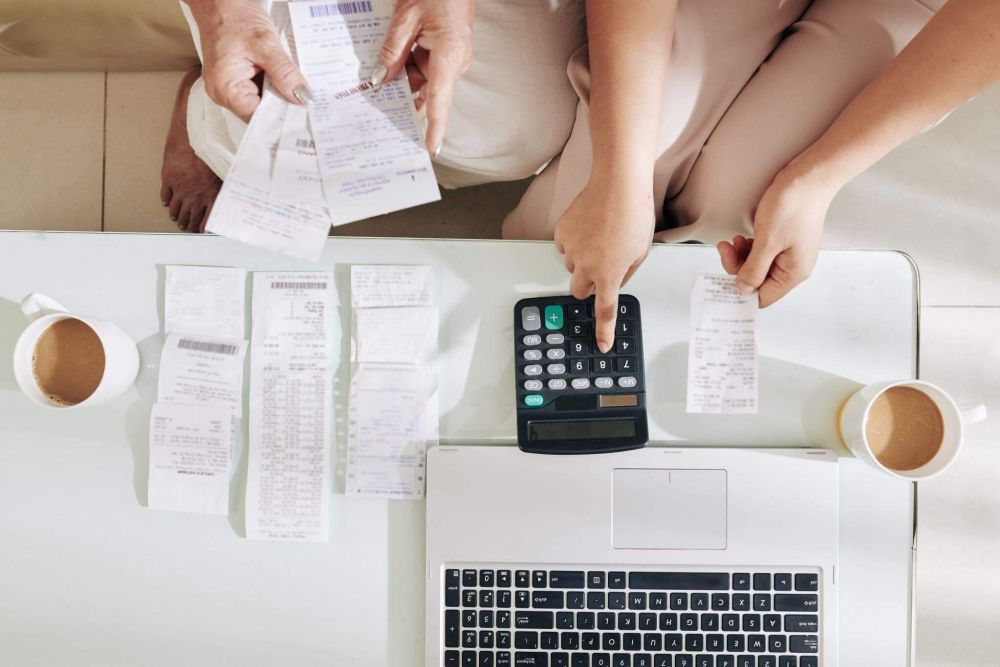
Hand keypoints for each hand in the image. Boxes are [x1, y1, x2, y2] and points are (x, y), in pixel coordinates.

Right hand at [186, 0, 309, 122]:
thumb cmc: (233, 15)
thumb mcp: (265, 43)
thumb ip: (285, 73)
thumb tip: (303, 97)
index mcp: (225, 88)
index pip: (257, 118)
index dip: (281, 119)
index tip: (305, 117)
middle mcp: (223, 93)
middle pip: (260, 112)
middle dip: (283, 107)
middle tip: (309, 104)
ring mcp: (229, 86)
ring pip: (261, 101)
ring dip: (280, 95)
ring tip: (300, 91)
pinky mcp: (236, 78)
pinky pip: (258, 89)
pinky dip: (273, 84)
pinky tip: (287, 80)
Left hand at [371, 0, 474, 153]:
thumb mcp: (405, 17)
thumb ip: (392, 51)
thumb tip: (381, 80)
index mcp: (449, 54)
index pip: (440, 99)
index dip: (435, 126)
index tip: (429, 148)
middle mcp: (455, 60)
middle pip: (429, 92)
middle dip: (405, 98)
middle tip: (380, 108)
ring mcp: (453, 56)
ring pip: (425, 80)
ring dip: (404, 80)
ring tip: (381, 80)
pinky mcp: (448, 50)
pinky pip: (426, 68)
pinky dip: (409, 68)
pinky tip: (393, 64)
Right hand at [555, 180, 654, 351]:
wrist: (617, 184)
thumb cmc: (633, 213)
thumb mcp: (641, 251)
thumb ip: (626, 272)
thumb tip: (614, 279)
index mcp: (610, 274)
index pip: (605, 311)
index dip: (603, 331)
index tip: (602, 344)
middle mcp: (587, 266)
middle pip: (579, 291)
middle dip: (587, 285)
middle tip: (600, 268)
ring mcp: (571, 249)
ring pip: (572, 265)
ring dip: (582, 259)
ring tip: (599, 236)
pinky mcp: (561, 232)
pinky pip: (564, 245)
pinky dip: (574, 241)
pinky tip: (588, 226)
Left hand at [717, 170, 835, 306]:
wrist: (808, 177)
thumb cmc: (793, 207)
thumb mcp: (767, 242)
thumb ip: (753, 270)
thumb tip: (743, 290)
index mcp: (793, 273)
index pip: (763, 298)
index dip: (742, 292)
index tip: (723, 280)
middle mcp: (793, 267)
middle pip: (757, 282)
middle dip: (737, 268)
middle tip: (725, 250)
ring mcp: (789, 253)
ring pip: (757, 266)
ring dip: (741, 256)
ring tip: (733, 240)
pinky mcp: (784, 240)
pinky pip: (761, 253)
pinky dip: (748, 247)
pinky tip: (742, 237)